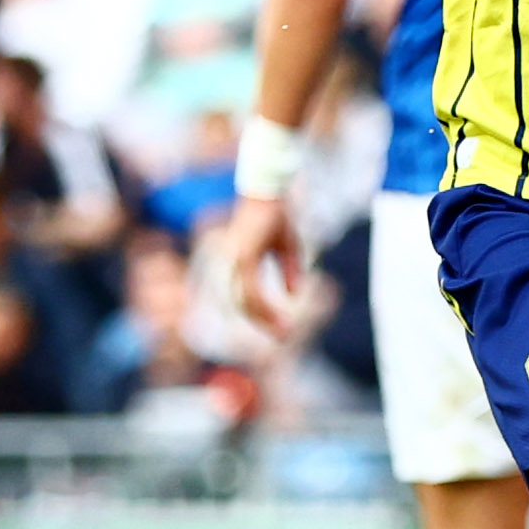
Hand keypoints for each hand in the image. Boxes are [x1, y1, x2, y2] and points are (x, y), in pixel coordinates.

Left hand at [219, 194, 303, 331]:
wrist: (271, 190)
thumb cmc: (278, 213)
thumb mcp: (288, 246)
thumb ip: (290, 270)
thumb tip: (294, 293)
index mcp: (242, 262)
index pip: (248, 297)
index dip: (263, 315)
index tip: (281, 329)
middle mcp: (234, 264)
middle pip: (244, 304)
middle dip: (263, 323)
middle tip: (283, 338)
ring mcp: (237, 261)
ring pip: (247, 301)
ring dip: (265, 319)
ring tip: (284, 332)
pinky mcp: (244, 257)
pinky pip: (252, 290)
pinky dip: (264, 306)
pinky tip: (279, 315)